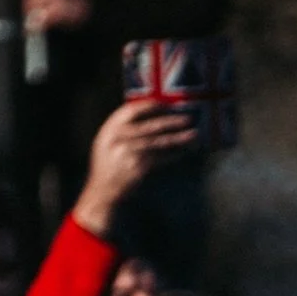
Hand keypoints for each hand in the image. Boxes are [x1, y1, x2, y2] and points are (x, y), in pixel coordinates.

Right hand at [76, 93, 200, 237]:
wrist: (103, 190)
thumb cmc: (108, 165)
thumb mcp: (107, 142)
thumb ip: (123, 129)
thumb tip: (151, 116)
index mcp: (110, 128)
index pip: (131, 110)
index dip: (151, 106)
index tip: (167, 104)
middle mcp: (118, 138)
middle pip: (150, 125)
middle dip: (171, 121)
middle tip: (188, 118)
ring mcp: (129, 153)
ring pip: (159, 142)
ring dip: (178, 138)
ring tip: (194, 135)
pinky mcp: (139, 167)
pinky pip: (161, 158)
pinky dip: (173, 155)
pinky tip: (184, 152)